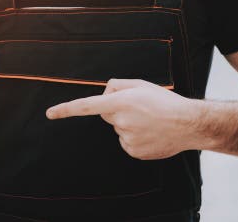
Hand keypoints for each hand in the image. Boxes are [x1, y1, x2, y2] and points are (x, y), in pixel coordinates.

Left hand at [46, 78, 206, 159]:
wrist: (188, 124)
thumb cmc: (164, 101)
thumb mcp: (141, 84)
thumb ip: (117, 85)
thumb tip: (103, 94)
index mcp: (121, 102)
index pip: (87, 106)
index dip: (66, 110)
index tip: (49, 114)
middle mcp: (121, 121)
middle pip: (106, 114)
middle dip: (116, 110)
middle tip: (139, 108)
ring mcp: (127, 138)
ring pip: (118, 129)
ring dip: (128, 124)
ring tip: (149, 120)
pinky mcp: (134, 151)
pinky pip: (126, 142)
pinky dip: (134, 137)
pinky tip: (150, 133)